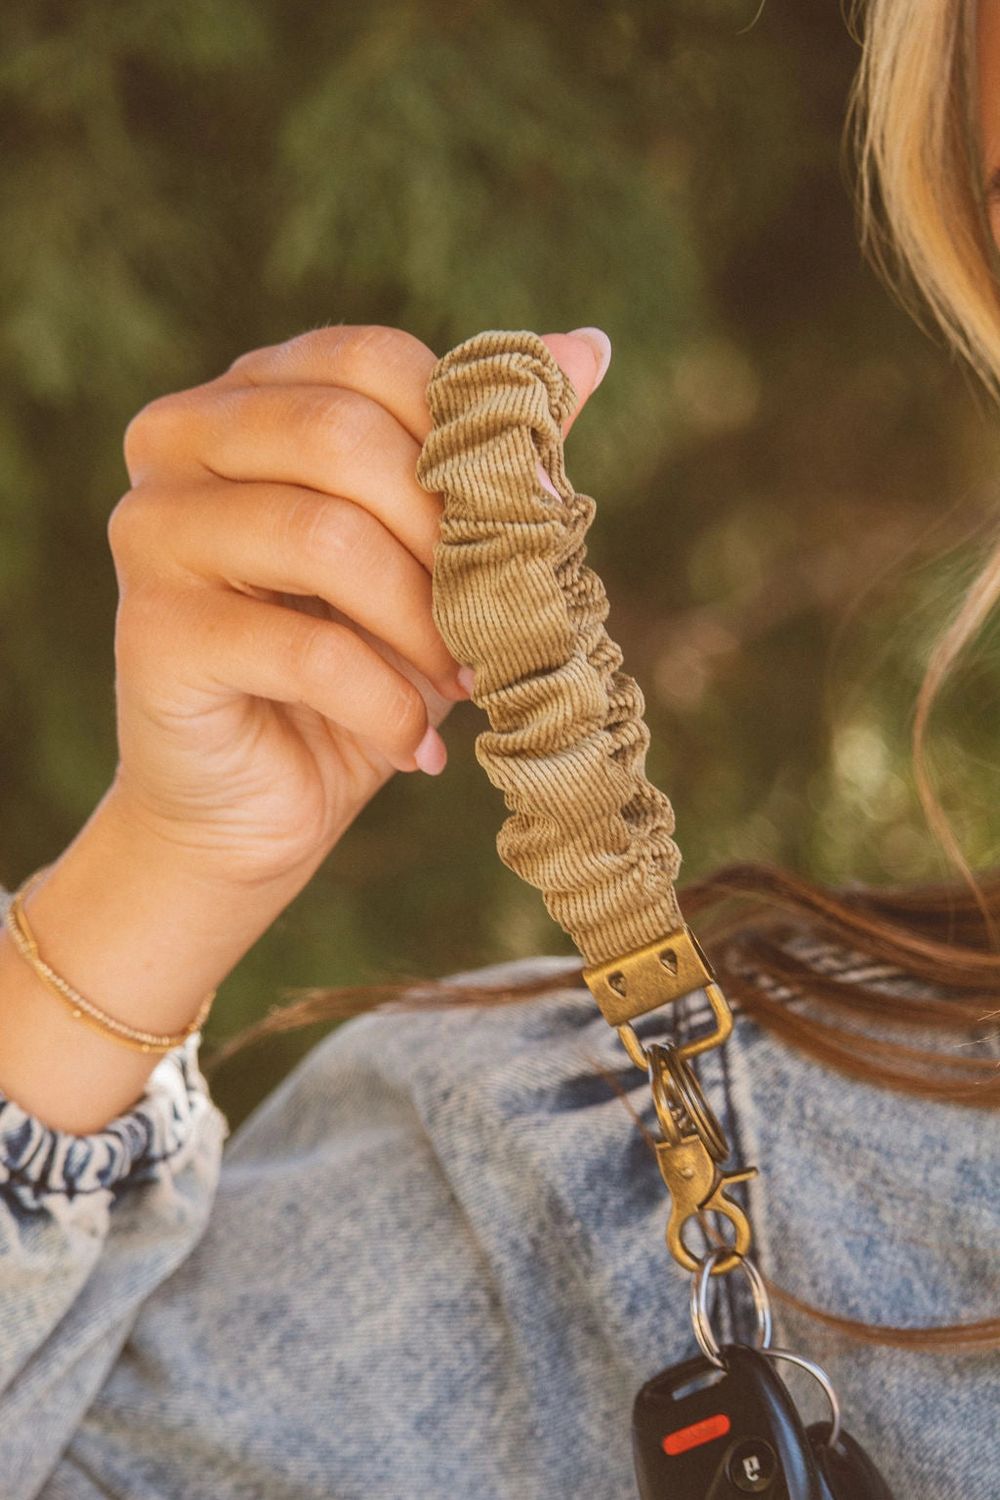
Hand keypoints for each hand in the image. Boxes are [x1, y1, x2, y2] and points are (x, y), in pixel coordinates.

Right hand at [106, 324, 610, 889]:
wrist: (259, 800)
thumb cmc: (354, 664)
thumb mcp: (436, 555)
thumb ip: (492, 453)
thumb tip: (588, 348)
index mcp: (247, 397)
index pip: (370, 359)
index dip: (469, 434)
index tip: (540, 518)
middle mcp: (178, 439)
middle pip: (342, 435)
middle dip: (450, 537)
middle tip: (504, 618)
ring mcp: (150, 531)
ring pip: (323, 538)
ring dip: (425, 627)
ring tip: (468, 686)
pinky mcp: (151, 634)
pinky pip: (304, 651)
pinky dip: (385, 707)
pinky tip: (418, 751)